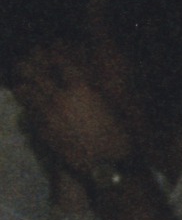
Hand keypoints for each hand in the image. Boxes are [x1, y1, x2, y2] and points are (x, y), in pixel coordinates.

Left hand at [16, 46, 134, 180]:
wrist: (108, 166)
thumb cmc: (119, 136)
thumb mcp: (112, 107)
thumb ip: (92, 90)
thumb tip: (81, 80)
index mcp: (82, 89)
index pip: (59, 61)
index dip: (53, 55)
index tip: (50, 53)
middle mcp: (61, 98)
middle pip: (34, 72)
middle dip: (30, 66)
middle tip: (28, 64)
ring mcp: (48, 114)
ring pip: (24, 91)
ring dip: (25, 85)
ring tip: (26, 84)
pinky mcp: (41, 130)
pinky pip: (28, 111)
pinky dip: (29, 106)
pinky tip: (34, 106)